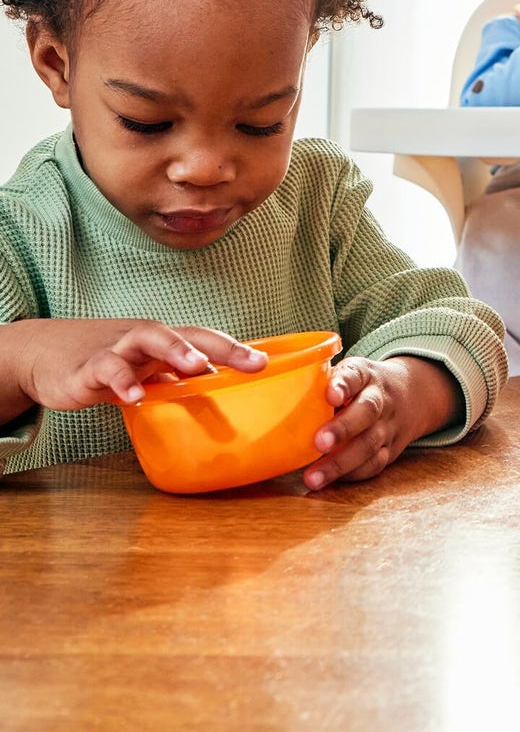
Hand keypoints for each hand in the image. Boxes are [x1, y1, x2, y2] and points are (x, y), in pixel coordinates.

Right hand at [17, 318, 265, 411]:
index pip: (206, 340)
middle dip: (219, 346)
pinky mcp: (87, 368)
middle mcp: (146, 339)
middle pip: (187, 333)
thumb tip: (218, 398)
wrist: (42, 352)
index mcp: (164, 342)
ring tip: (196, 366)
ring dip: (175, 350)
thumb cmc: (107, 361)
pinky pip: (107, 369)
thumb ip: (176, 383)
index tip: (265, 363)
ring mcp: (117, 349)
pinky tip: (134, 395)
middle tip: (249, 361)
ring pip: (149, 339)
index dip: (236, 350)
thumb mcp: (144, 372)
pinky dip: (122, 380)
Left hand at [302, 354, 459, 489]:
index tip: (331, 395)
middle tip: (319, 442)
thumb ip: (320, 381)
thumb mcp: (349, 372)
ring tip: (313, 478)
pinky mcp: (390, 450)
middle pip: (367, 411)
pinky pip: (374, 464)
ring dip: (342, 463)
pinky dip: (353, 474)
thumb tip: (267, 391)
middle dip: (343, 428)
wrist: (412, 395)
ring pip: (370, 444)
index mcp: (366, 375)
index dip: (343, 384)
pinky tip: (330, 482)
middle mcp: (380, 399)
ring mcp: (387, 426)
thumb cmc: (362, 386)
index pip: (356, 375)